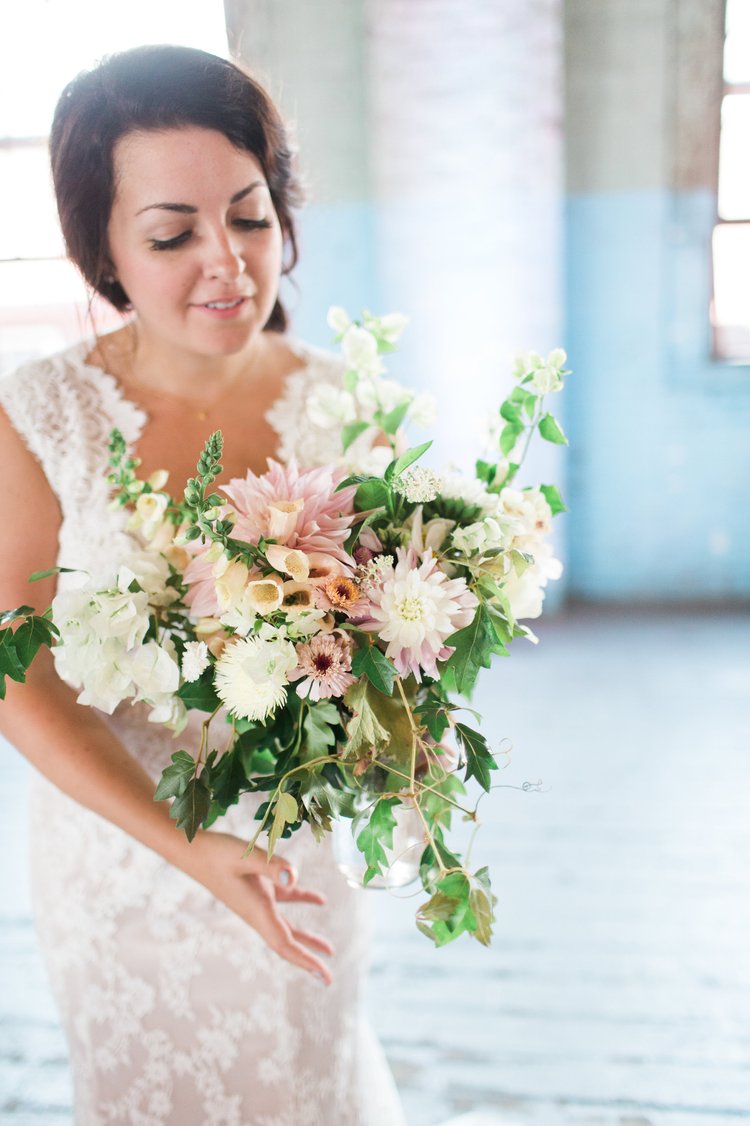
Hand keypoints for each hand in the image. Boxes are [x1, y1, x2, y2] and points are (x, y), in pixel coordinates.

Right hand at [186, 830, 333, 984]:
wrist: (193, 850)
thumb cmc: (217, 853)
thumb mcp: (246, 856)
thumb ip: (272, 866)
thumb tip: (293, 878)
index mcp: (257, 909)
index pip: (285, 943)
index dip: (305, 960)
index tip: (324, 975)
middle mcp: (258, 912)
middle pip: (287, 942)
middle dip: (308, 959)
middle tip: (328, 978)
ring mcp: (257, 902)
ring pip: (287, 926)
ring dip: (307, 938)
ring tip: (328, 949)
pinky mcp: (258, 889)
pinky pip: (284, 902)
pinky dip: (303, 901)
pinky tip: (320, 900)